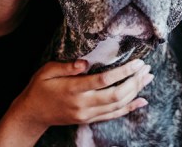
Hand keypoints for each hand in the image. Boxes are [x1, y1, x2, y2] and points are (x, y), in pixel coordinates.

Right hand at [0, 59, 152, 145]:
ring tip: (147, 78)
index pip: (104, 80)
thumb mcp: (46, 71)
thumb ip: (66, 66)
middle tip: (146, 68)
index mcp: (73, 89)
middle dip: (135, 81)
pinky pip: (113, 115)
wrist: (33, 113)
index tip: (137, 62)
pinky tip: (141, 100)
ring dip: (136, 92)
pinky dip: (129, 108)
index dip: (123, 71)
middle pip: (116, 94)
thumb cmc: (39, 88)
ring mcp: (87, 114)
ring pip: (118, 105)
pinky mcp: (89, 119)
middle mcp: (83, 104)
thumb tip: (85, 61)